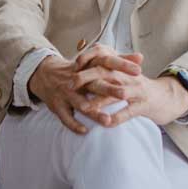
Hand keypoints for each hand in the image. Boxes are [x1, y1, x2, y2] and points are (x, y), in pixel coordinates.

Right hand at [26, 44, 144, 134]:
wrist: (46, 75)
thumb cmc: (79, 70)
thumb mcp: (95, 62)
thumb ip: (119, 60)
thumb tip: (141, 57)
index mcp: (89, 67)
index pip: (107, 62)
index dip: (122, 65)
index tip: (139, 70)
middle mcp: (78, 80)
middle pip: (96, 84)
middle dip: (110, 89)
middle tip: (125, 94)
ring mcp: (67, 93)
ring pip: (81, 103)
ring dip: (94, 112)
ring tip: (107, 120)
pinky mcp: (57, 106)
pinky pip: (66, 117)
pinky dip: (75, 125)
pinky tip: (85, 131)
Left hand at [76, 68, 187, 127]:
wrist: (167, 98)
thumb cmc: (140, 89)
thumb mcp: (125, 76)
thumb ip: (108, 70)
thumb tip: (86, 66)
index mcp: (123, 68)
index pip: (103, 59)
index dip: (88, 60)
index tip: (72, 66)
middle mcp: (129, 77)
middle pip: (105, 73)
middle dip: (86, 78)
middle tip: (69, 85)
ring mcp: (137, 91)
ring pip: (116, 93)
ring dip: (99, 100)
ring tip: (84, 107)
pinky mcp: (144, 105)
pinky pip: (129, 111)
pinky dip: (117, 117)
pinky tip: (106, 124)